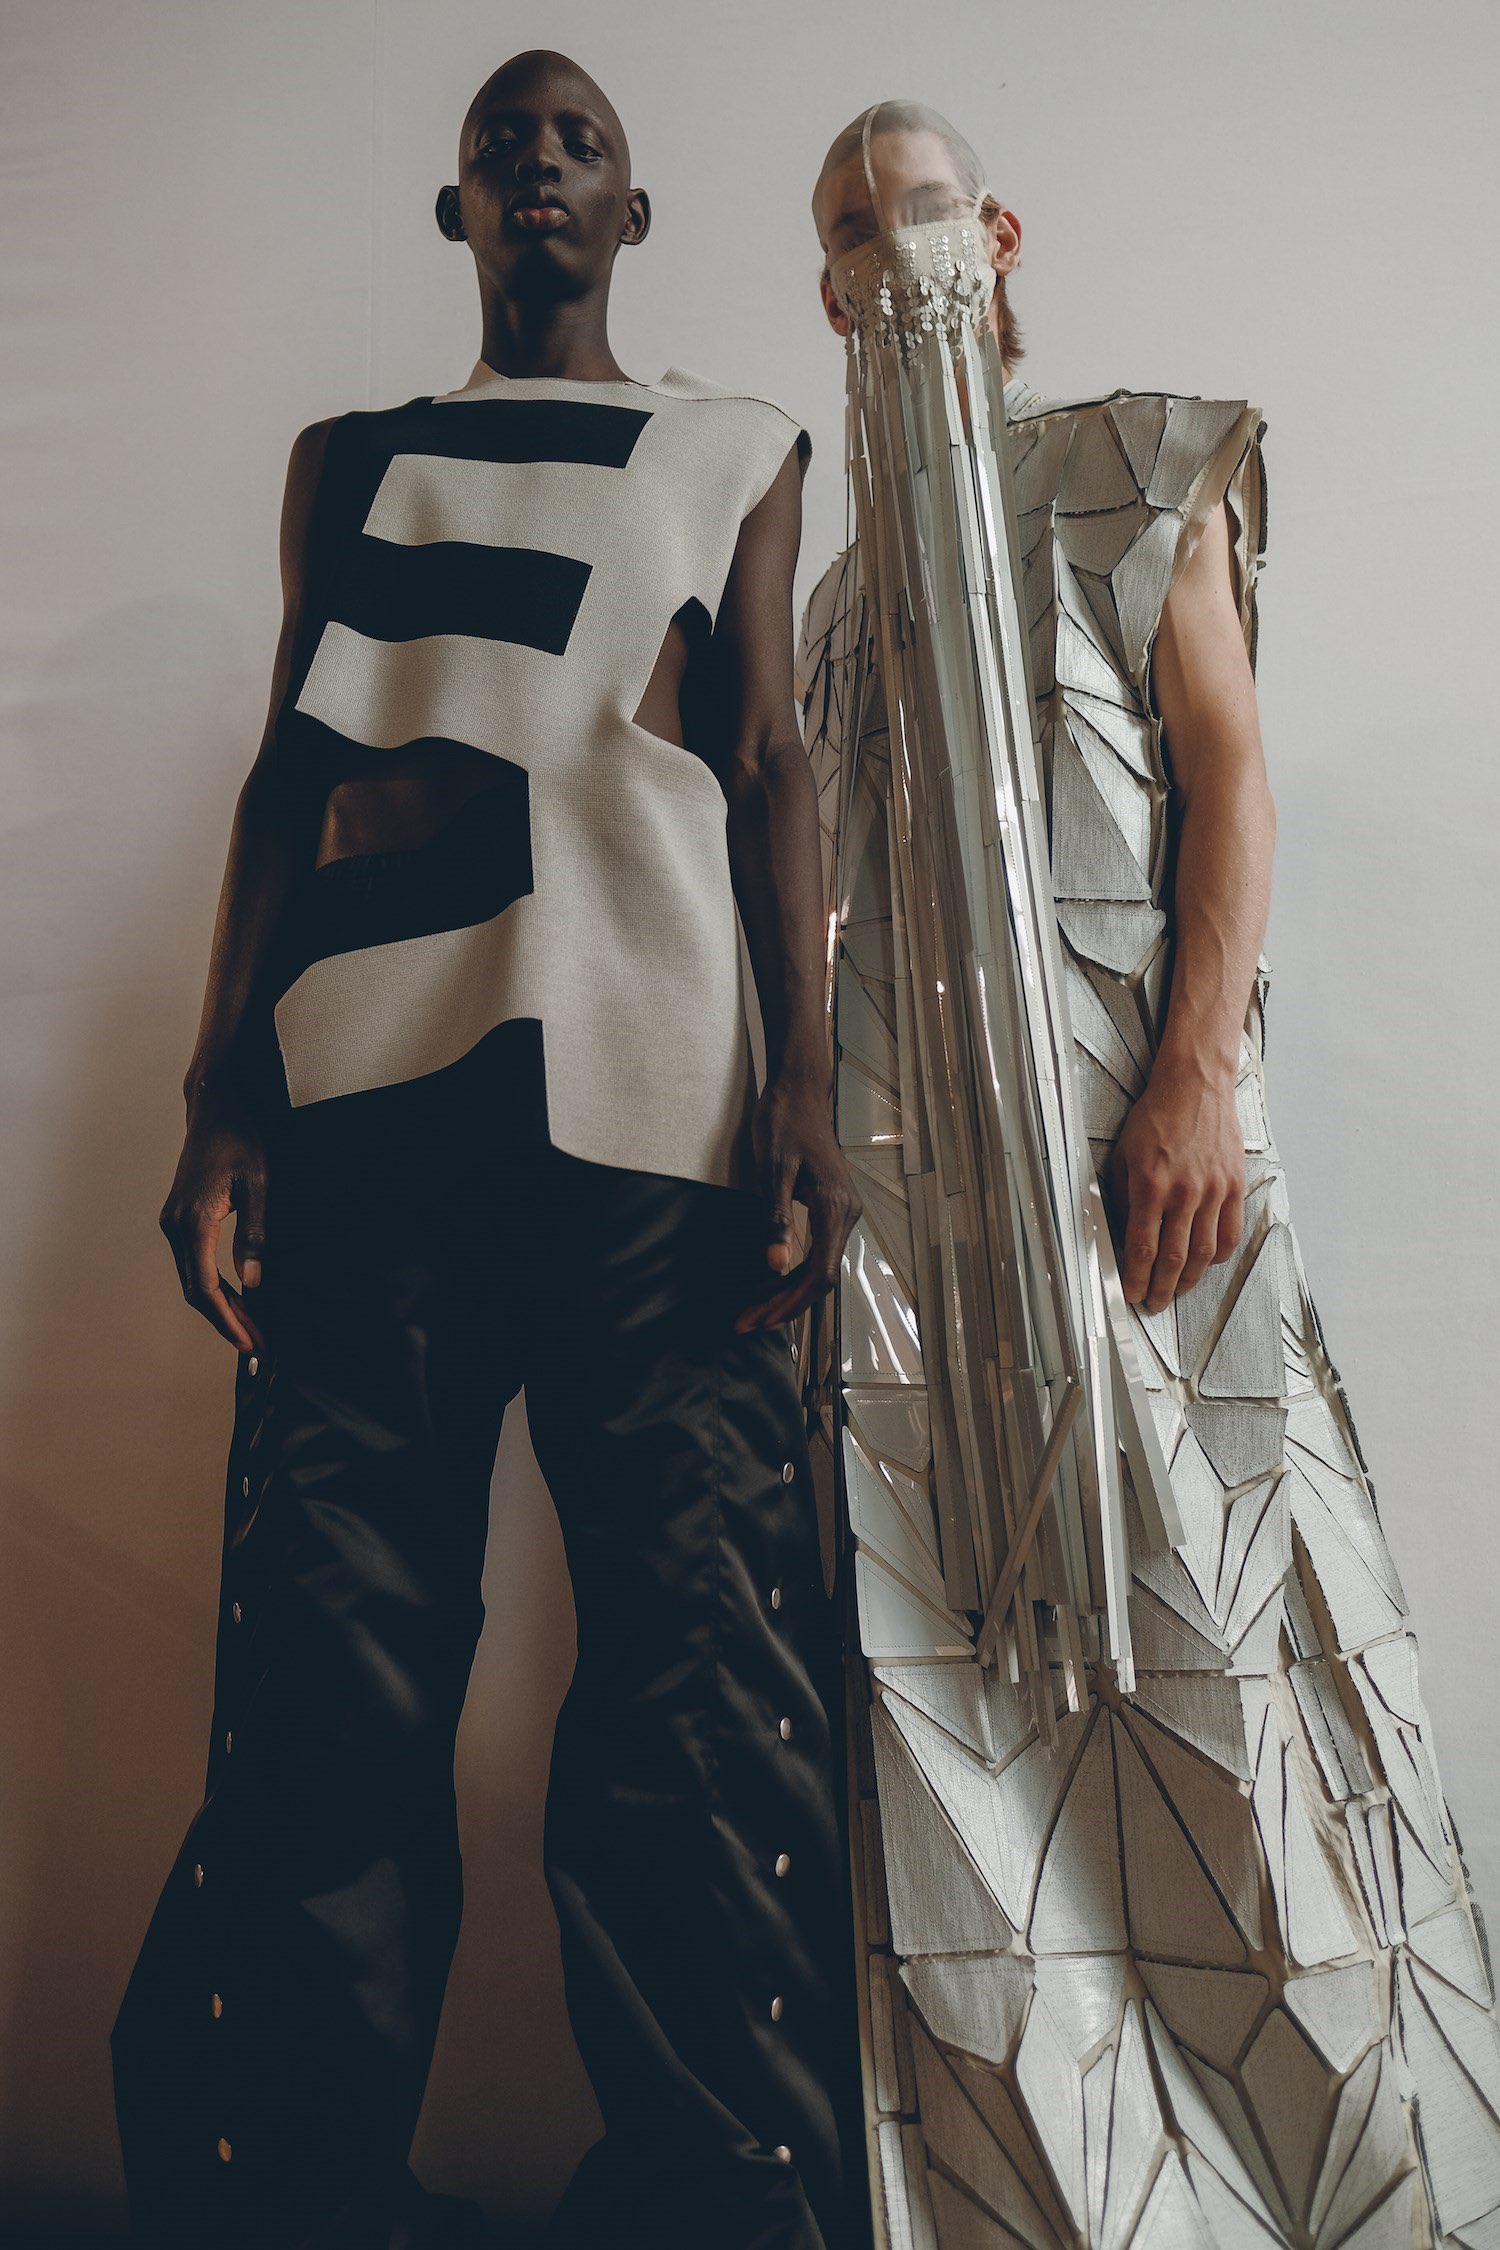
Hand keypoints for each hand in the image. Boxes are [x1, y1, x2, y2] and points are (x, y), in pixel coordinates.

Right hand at [160, 1087, 268, 1353]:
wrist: (213, 1110)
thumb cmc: (239, 1140)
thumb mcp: (257, 1184)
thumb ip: (254, 1234)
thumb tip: (253, 1281)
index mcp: (193, 1221)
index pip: (206, 1286)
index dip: (228, 1319)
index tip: (250, 1342)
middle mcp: (175, 1226)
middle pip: (197, 1291)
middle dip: (227, 1322)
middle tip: (258, 1347)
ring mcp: (173, 1224)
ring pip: (194, 1281)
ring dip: (222, 1309)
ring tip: (253, 1331)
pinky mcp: (179, 1221)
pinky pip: (195, 1265)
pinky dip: (216, 1288)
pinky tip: (240, 1301)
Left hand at [734, 1068, 861, 1332]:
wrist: (801, 1090)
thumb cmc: (785, 1121)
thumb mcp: (773, 1169)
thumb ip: (776, 1218)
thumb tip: (775, 1265)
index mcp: (835, 1207)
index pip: (820, 1273)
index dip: (790, 1301)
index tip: (760, 1317)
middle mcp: (847, 1213)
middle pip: (821, 1278)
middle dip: (785, 1304)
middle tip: (747, 1322)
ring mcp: (843, 1211)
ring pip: (819, 1267)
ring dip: (788, 1292)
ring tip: (753, 1310)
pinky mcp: (832, 1208)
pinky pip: (818, 1251)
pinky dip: (793, 1272)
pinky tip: (769, 1281)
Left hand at [1106, 1055, 1244, 1315]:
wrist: (1195, 1086)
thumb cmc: (1155, 1117)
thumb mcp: (1123, 1154)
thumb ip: (1120, 1196)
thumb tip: (1118, 1233)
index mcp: (1151, 1185)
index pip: (1143, 1247)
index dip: (1136, 1278)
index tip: (1130, 1294)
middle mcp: (1184, 1192)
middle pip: (1175, 1258)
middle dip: (1161, 1288)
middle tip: (1153, 1303)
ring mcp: (1214, 1191)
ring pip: (1204, 1252)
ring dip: (1190, 1280)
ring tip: (1177, 1291)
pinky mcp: (1235, 1186)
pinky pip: (1230, 1233)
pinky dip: (1218, 1256)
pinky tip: (1206, 1264)